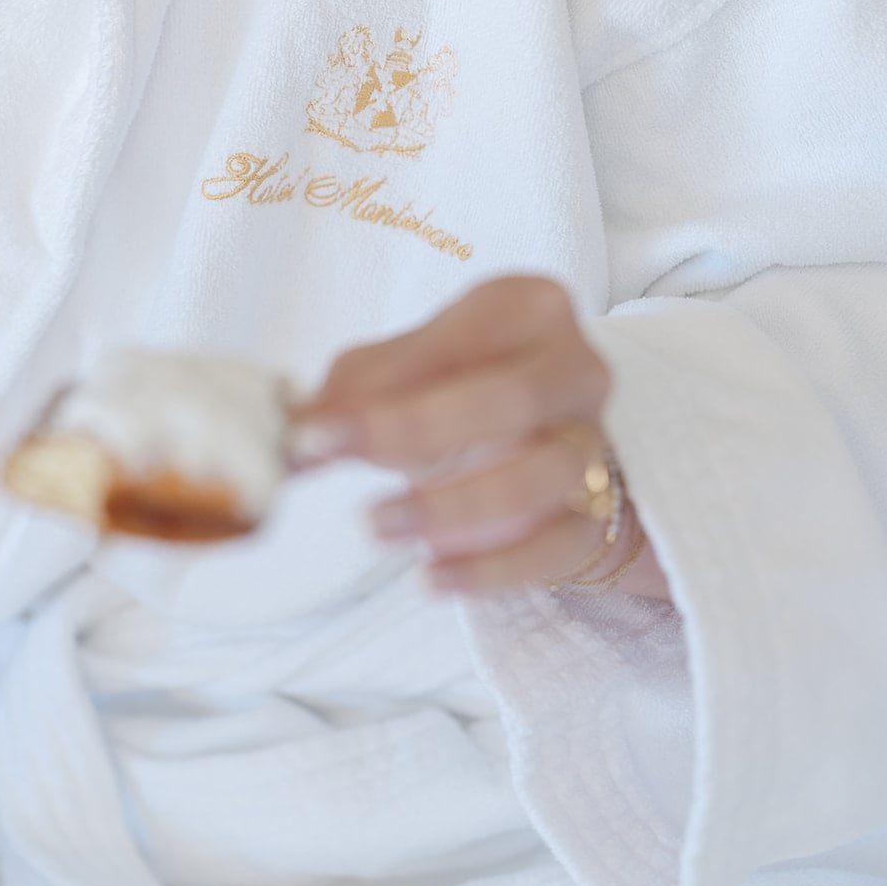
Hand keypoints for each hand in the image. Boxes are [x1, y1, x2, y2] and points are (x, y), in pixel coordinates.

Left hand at [286, 276, 668, 598]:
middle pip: (515, 398)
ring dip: (454, 506)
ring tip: (375, 524)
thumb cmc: (456, 384)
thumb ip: (348, 393)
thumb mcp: (399, 369)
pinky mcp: (596, 512)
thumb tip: (290, 436)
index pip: (459, 341)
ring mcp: (593, 442)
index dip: (384, 386)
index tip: (311, 430)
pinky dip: (494, 569)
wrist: (538, 436)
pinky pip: (559, 546)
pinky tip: (429, 576)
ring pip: (544, 475)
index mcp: (527, 308)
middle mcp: (575, 369)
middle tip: (335, 460)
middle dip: (419, 430)